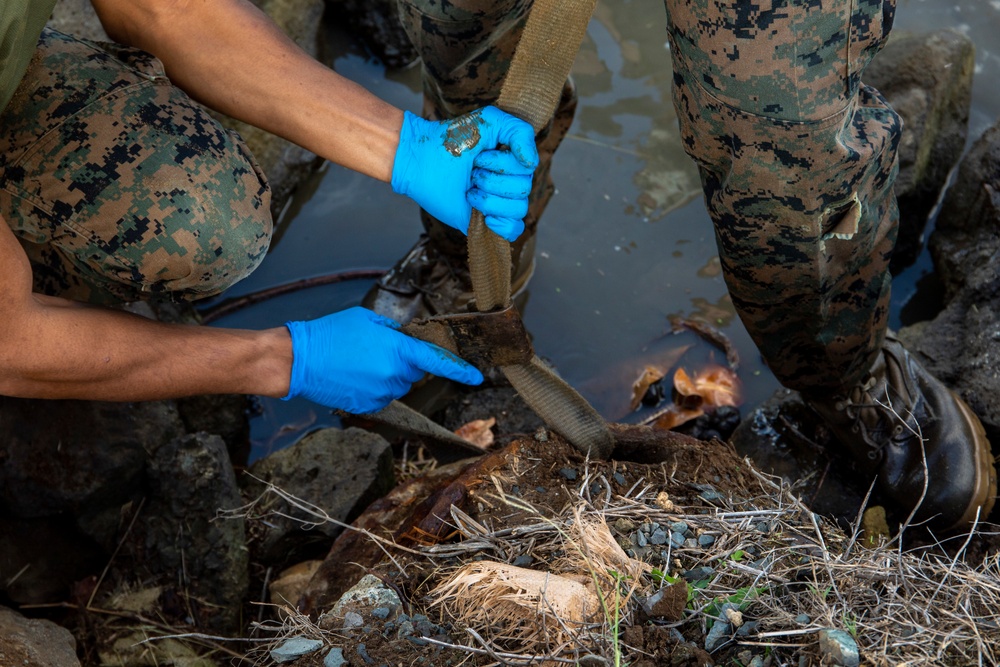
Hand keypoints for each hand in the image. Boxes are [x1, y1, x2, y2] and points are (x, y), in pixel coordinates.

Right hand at [283, 307, 482, 413]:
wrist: (300, 360)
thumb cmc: (331, 334)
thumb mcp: (367, 320)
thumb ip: (393, 331)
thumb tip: (405, 339)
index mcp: (398, 349)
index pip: (438, 361)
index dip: (460, 369)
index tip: (477, 376)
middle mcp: (394, 374)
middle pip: (415, 371)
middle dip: (403, 362)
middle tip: (375, 350)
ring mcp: (382, 393)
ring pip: (398, 384)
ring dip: (387, 374)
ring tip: (359, 363)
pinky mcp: (369, 406)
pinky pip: (383, 396)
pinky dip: (374, 387)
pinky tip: (354, 376)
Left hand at [391, 106, 538, 241]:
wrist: (421, 161)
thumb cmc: (452, 139)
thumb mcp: (491, 120)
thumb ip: (520, 131)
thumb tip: (531, 163)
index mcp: (513, 161)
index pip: (528, 169)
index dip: (503, 164)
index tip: (480, 156)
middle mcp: (509, 182)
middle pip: (523, 190)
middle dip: (492, 180)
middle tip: (471, 173)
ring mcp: (498, 202)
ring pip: (517, 210)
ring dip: (489, 199)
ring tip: (469, 190)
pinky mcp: (485, 220)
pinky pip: (513, 229)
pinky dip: (502, 224)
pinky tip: (485, 217)